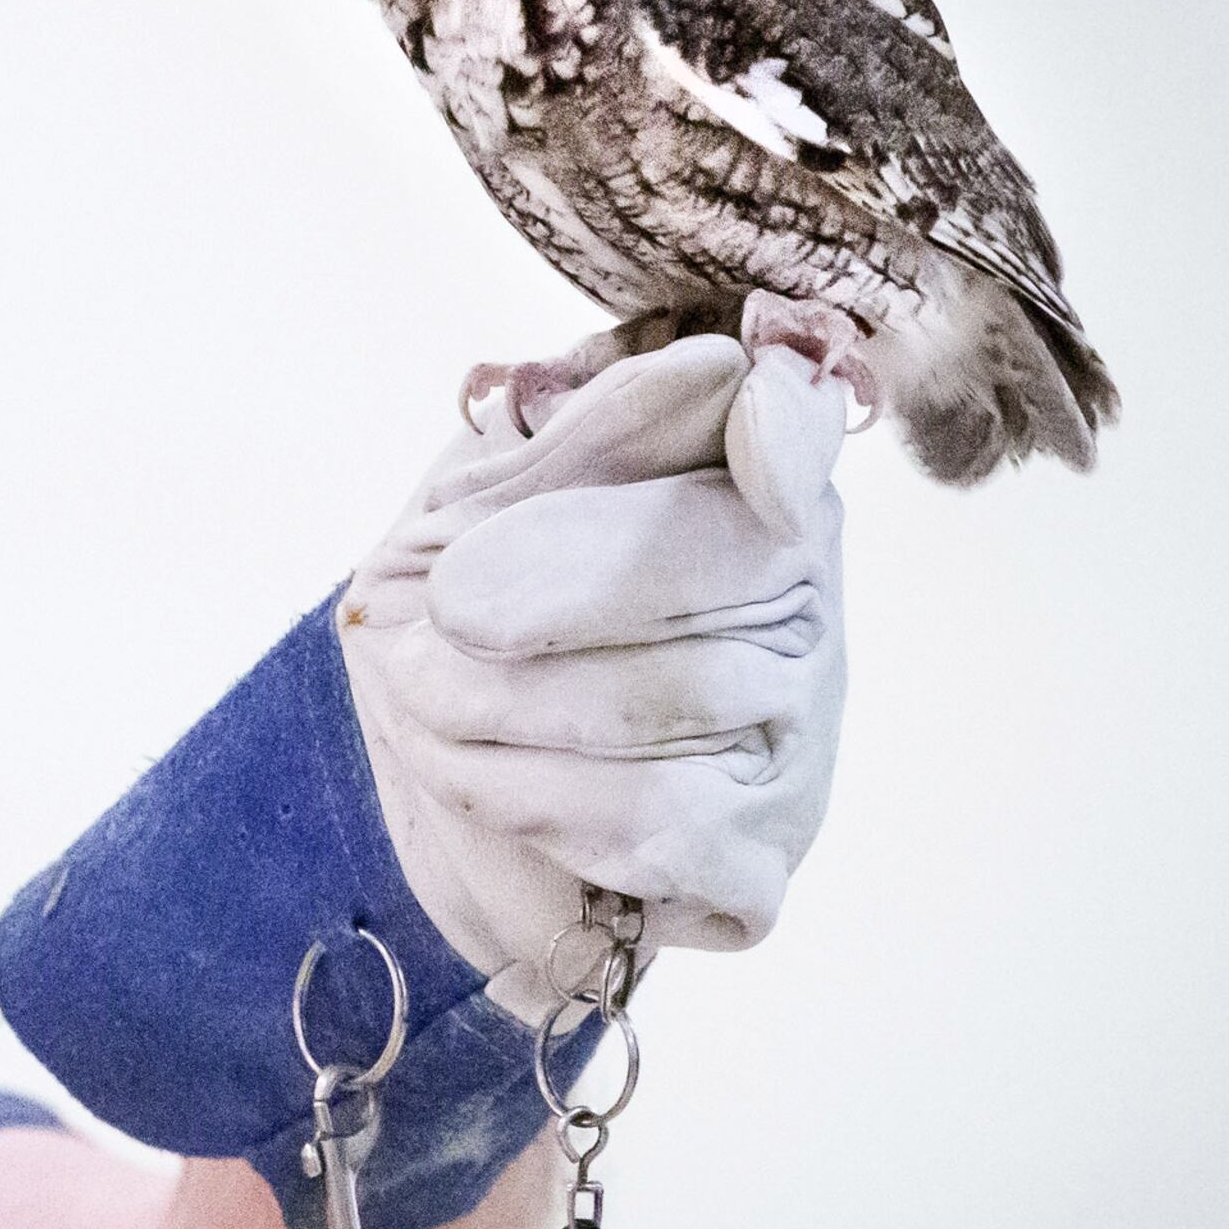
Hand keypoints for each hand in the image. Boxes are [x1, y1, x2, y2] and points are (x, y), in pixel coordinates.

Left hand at [339, 335, 845, 1019]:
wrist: (438, 796)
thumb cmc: (460, 629)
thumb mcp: (477, 509)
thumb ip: (585, 442)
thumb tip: (721, 370)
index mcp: (752, 499)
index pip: (790, 449)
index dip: (776, 435)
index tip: (745, 408)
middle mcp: (808, 614)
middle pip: (726, 578)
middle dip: (538, 599)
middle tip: (429, 617)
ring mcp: (796, 743)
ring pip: (671, 705)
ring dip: (498, 702)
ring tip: (419, 694)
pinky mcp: (754, 857)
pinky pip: (656, 822)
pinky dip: (526, 793)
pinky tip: (468, 773)